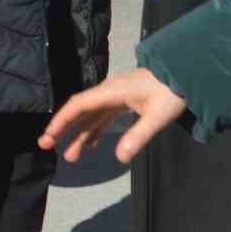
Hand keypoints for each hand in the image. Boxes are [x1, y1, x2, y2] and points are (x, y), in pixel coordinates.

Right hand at [38, 67, 186, 162]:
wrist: (184, 73)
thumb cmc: (170, 92)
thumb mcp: (157, 117)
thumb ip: (137, 136)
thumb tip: (119, 158)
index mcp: (111, 92)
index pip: (79, 106)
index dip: (61, 121)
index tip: (48, 136)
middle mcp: (108, 92)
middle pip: (79, 111)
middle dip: (62, 129)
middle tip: (46, 146)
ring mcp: (115, 96)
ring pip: (90, 116)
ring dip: (79, 134)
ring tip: (70, 156)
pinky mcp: (123, 101)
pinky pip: (102, 116)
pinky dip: (94, 130)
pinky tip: (91, 145)